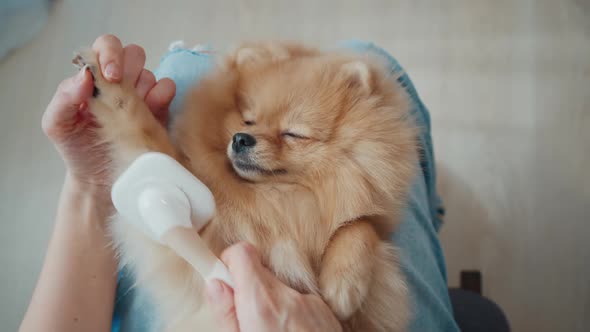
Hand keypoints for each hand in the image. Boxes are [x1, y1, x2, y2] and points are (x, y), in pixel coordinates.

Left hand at [42, 34, 175, 186]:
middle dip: (129, 67)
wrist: (100, 180)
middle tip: (123, 89)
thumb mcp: (57, 125)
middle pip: (133, 53)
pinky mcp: (159, 110)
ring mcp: (141, 95)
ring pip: (150, 73)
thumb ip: (63, 98)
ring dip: (143, 87)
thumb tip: (84, 75)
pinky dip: (162, 96)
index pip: (105, 47)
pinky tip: (151, 112)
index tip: (111, 76)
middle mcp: (119, 82)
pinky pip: (168, 89)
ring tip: (131, 111)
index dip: (110, 54)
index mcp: (93, 78)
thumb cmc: (77, 149)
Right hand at [206, 242, 342, 331]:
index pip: (242, 254)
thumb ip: (226, 314)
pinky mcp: (324, 313)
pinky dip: (290, 314)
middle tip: (244, 319)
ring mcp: (311, 304)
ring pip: (280, 289)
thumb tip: (214, 284)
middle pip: (260, 272)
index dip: (228, 265)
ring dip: (270, 305)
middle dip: (247, 290)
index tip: (223, 283)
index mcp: (262, 306)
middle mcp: (289, 298)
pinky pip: (300, 302)